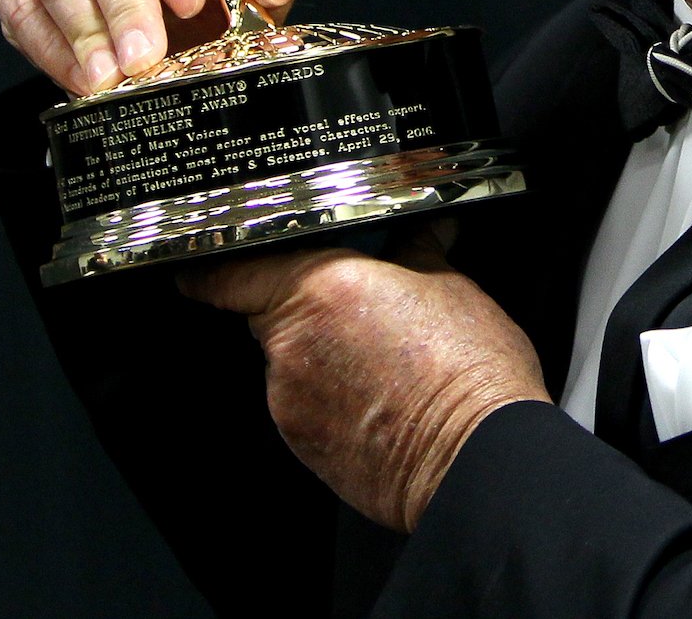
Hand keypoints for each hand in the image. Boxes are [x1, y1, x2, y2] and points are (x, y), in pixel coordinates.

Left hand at [179, 225, 550, 532]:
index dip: (217, 265)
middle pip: (267, 314)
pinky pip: (304, 407)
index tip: (217, 263)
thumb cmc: (465, 373)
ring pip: (289, 362)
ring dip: (321, 357)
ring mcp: (291, 401)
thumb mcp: (450, 286)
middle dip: (303, 309)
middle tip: (356, 307)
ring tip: (383, 361)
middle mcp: (291, 344)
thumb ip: (416, 251)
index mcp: (318, 287)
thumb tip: (423, 231)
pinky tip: (380, 399)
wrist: (474, 459)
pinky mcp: (304, 445)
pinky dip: (331, 400)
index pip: (228, 272)